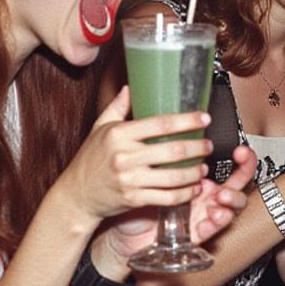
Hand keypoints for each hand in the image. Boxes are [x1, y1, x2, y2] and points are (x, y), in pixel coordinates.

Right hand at [51, 87, 212, 223]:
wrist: (76, 195)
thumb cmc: (89, 159)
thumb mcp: (99, 128)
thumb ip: (117, 107)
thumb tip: (131, 87)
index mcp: (119, 134)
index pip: (160, 123)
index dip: (187, 120)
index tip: (204, 118)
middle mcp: (125, 156)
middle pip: (172, 149)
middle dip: (197, 147)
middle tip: (208, 145)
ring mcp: (130, 179)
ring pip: (173, 176)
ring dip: (194, 172)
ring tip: (204, 167)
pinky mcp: (133, 199)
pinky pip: (166, 197)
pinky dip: (185, 194)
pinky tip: (193, 188)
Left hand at [103, 143, 256, 260]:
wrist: (123, 227)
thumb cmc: (135, 193)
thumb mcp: (145, 163)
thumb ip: (152, 138)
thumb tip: (140, 100)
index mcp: (201, 176)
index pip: (231, 165)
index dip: (244, 158)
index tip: (241, 149)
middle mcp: (206, 194)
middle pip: (240, 184)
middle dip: (245, 172)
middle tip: (241, 163)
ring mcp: (202, 213)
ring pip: (232, 208)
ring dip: (232, 200)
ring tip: (222, 196)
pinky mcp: (193, 232)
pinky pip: (211, 229)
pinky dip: (214, 223)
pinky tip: (212, 216)